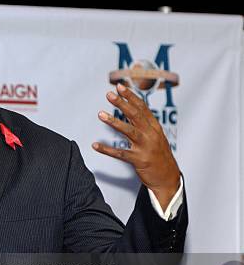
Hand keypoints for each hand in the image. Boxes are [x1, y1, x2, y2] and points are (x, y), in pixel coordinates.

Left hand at [93, 83, 179, 210]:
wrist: (167, 177)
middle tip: (109, 95)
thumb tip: (131, 108)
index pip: (142, 108)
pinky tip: (95, 145)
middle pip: (135, 115)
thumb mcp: (155, 136)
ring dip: (114, 122)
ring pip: (128, 131)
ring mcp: (145, 147)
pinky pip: (120, 153)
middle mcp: (151, 134)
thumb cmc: (159, 155)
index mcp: (155, 127)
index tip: (120, 87)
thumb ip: (144, 123)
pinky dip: (107, 149)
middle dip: (122, 103)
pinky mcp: (138, 160)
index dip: (131, 97)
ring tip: (100, 114)